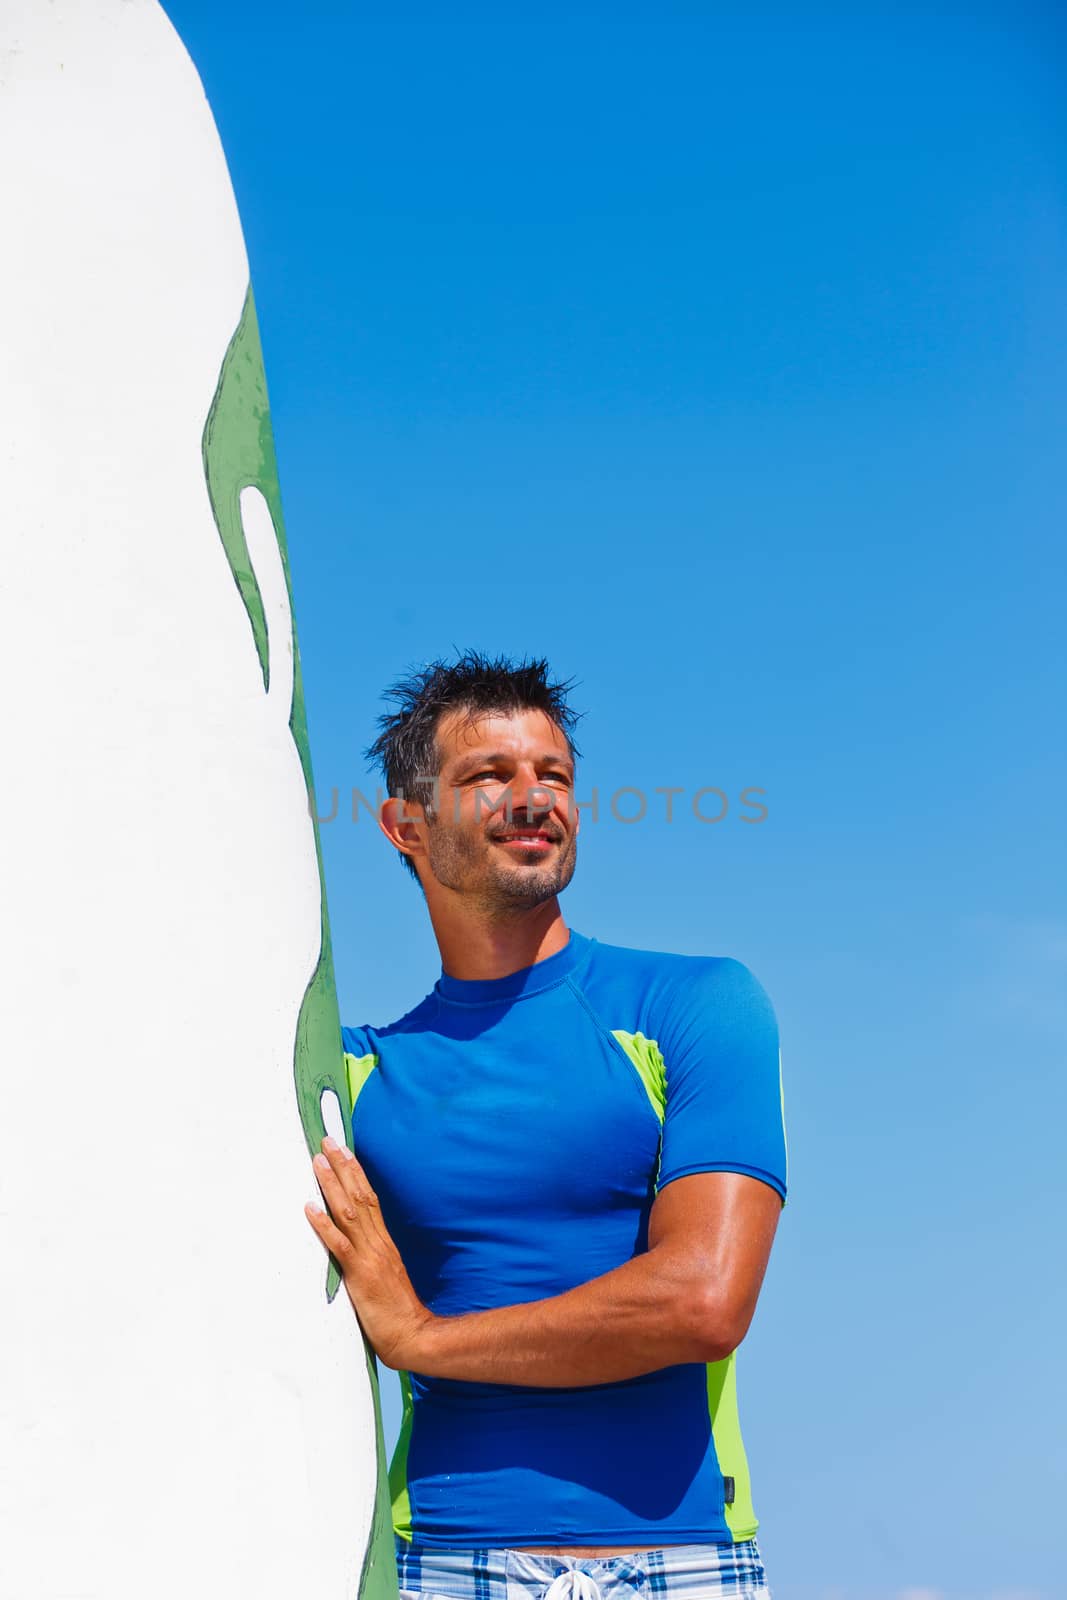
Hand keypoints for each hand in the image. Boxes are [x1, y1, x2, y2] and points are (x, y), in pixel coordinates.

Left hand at [305, 1137, 433, 1369]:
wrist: (412, 1335)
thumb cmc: (396, 1309)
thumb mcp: (386, 1273)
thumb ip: (371, 1254)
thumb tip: (351, 1240)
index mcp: (384, 1241)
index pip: (369, 1196)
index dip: (355, 1172)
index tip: (344, 1150)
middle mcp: (378, 1242)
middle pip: (360, 1195)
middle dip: (342, 1166)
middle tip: (328, 1142)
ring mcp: (370, 1256)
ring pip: (349, 1212)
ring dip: (331, 1185)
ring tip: (316, 1163)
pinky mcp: (361, 1274)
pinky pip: (340, 1245)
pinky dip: (324, 1225)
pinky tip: (310, 1209)